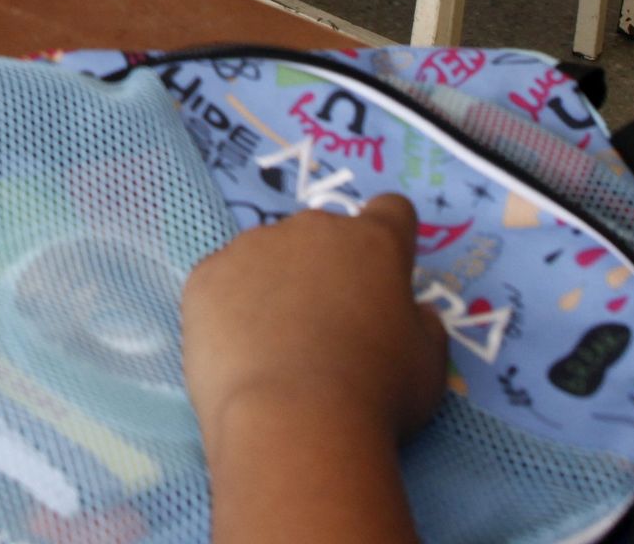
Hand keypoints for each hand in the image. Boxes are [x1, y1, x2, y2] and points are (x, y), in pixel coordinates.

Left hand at [182, 196, 446, 445]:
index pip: (391, 212)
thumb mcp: (427, 364)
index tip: (383, 275)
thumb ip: (421, 325)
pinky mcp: (205, 275)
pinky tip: (238, 353)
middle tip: (326, 329)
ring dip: (274, 286)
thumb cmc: (376, 395)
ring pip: (267, 257)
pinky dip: (229, 309)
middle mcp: (312, 229)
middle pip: (322, 237)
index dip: (391, 238)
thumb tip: (412, 312)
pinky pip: (222, 282)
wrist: (292, 421)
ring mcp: (251, 247)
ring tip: (275, 349)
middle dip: (326, 271)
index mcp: (373, 243)